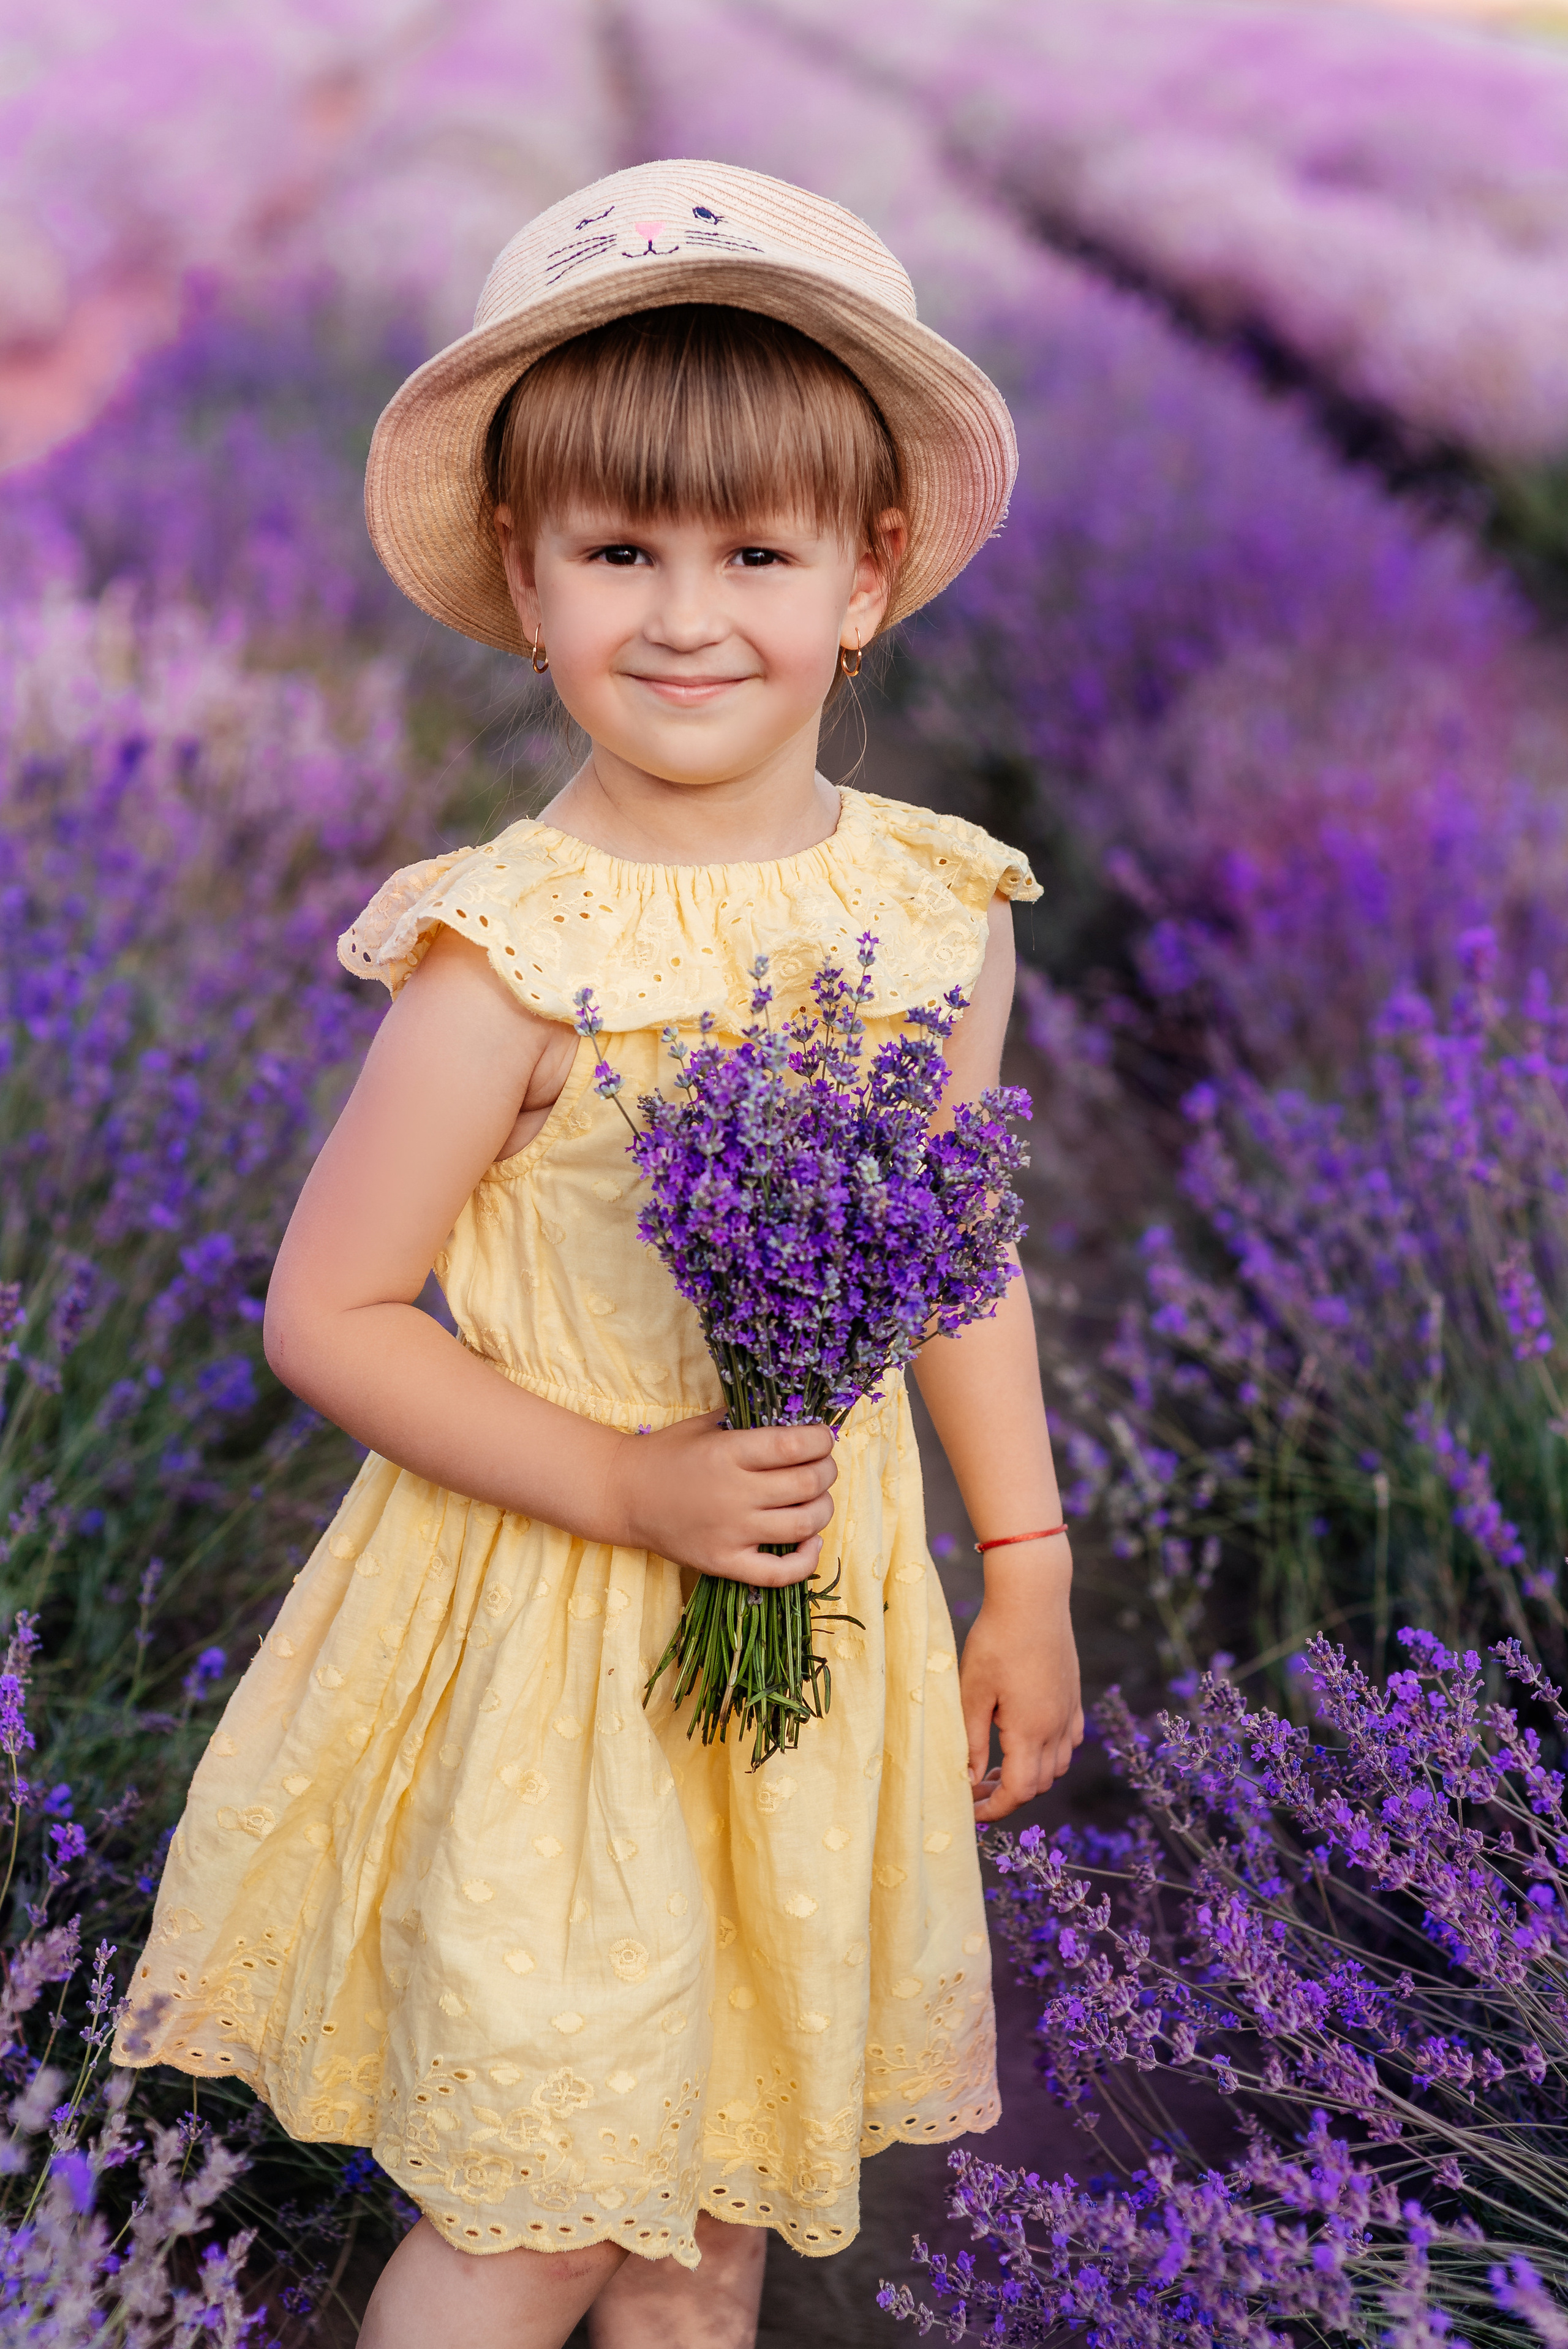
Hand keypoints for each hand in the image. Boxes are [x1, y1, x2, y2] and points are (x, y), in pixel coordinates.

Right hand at [609, 1411, 836, 1584]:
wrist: (622, 1494)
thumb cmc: (667, 1454)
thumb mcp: (705, 1424)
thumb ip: (747, 1416)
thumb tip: (793, 1412)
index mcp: (728, 1452)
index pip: (795, 1445)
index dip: (821, 1440)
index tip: (822, 1438)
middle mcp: (733, 1493)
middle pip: (808, 1483)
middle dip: (827, 1471)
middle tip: (822, 1466)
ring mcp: (730, 1533)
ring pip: (804, 1525)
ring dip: (823, 1509)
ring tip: (816, 1499)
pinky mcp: (723, 1563)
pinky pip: (780, 1573)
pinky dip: (807, 1560)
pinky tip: (811, 1542)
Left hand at [960, 1571, 1083, 1821]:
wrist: (1034, 1596)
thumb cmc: (996, 1640)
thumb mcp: (973, 1693)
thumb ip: (971, 1742)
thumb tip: (968, 1781)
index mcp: (1031, 1731)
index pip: (1019, 1791)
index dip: (995, 1809)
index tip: (970, 1812)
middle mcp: (1057, 1726)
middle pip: (1039, 1783)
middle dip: (1008, 1795)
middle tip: (973, 1788)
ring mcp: (1069, 1711)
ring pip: (1057, 1765)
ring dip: (1029, 1775)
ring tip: (995, 1768)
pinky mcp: (1073, 1695)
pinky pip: (1068, 1740)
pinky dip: (1048, 1753)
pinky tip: (1024, 1740)